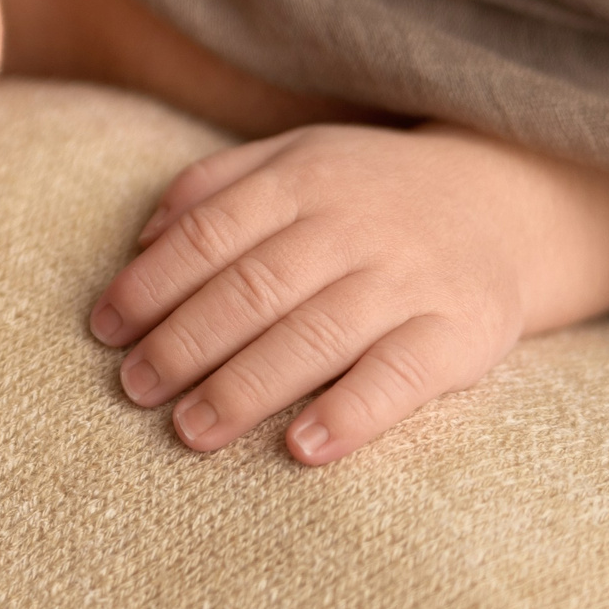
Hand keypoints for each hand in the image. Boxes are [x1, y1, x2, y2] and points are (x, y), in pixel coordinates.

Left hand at [86, 124, 608, 464]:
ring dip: (246, 386)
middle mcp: (353, 224)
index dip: (151, 284)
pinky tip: (301, 448)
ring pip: (316, 334)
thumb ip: (215, 188)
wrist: (505, 199)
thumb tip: (139, 241)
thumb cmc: (367, 193)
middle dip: (185, 343)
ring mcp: (411, 276)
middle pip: (253, 287)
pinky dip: (350, 412)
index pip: (209, 234)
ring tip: (190, 431)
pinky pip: (402, 376)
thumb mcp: (294, 160)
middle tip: (135, 388)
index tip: (104, 330)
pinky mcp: (465, 329)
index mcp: (301, 179)